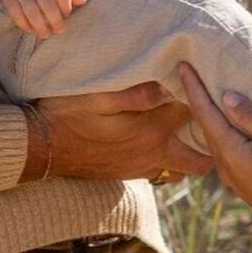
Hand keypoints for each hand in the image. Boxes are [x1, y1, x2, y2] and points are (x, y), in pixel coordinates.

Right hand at [0, 0, 86, 38]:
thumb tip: (83, 1)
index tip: (67, 15)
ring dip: (40, 26)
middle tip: (59, 30)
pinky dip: (24, 24)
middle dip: (55, 21)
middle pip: (48, 5)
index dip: (66, 7)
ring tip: (45, 34)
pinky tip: (31, 29)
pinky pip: (16, 14)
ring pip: (32, 12)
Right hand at [31, 82, 213, 181]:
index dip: (201, 95)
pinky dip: (170, 158)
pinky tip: (163, 136)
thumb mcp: (98, 96)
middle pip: (200, 159)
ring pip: (183, 169)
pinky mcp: (130, 173)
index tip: (205, 79)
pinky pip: (162, 171)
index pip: (193, 114)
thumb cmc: (68, 112)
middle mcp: (153, 154)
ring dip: (191, 151)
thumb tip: (168, 86)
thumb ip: (136, 94)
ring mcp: (142, 167)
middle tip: (209, 117)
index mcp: (150, 130)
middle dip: (209, 142)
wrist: (42, 146)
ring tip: (191, 127)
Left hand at [177, 64, 251, 252]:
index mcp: (231, 152)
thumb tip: (226, 96)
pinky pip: (223, 150)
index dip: (192, 87)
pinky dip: (219, 130)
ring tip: (206, 92)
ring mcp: (233, 178)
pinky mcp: (243, 185)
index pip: (204, 112)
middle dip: (196, 98)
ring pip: (213, 139)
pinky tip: (226, 124)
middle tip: (190, 72)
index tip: (182, 65)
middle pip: (204, 125)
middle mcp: (225, 166)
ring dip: (208, 115)